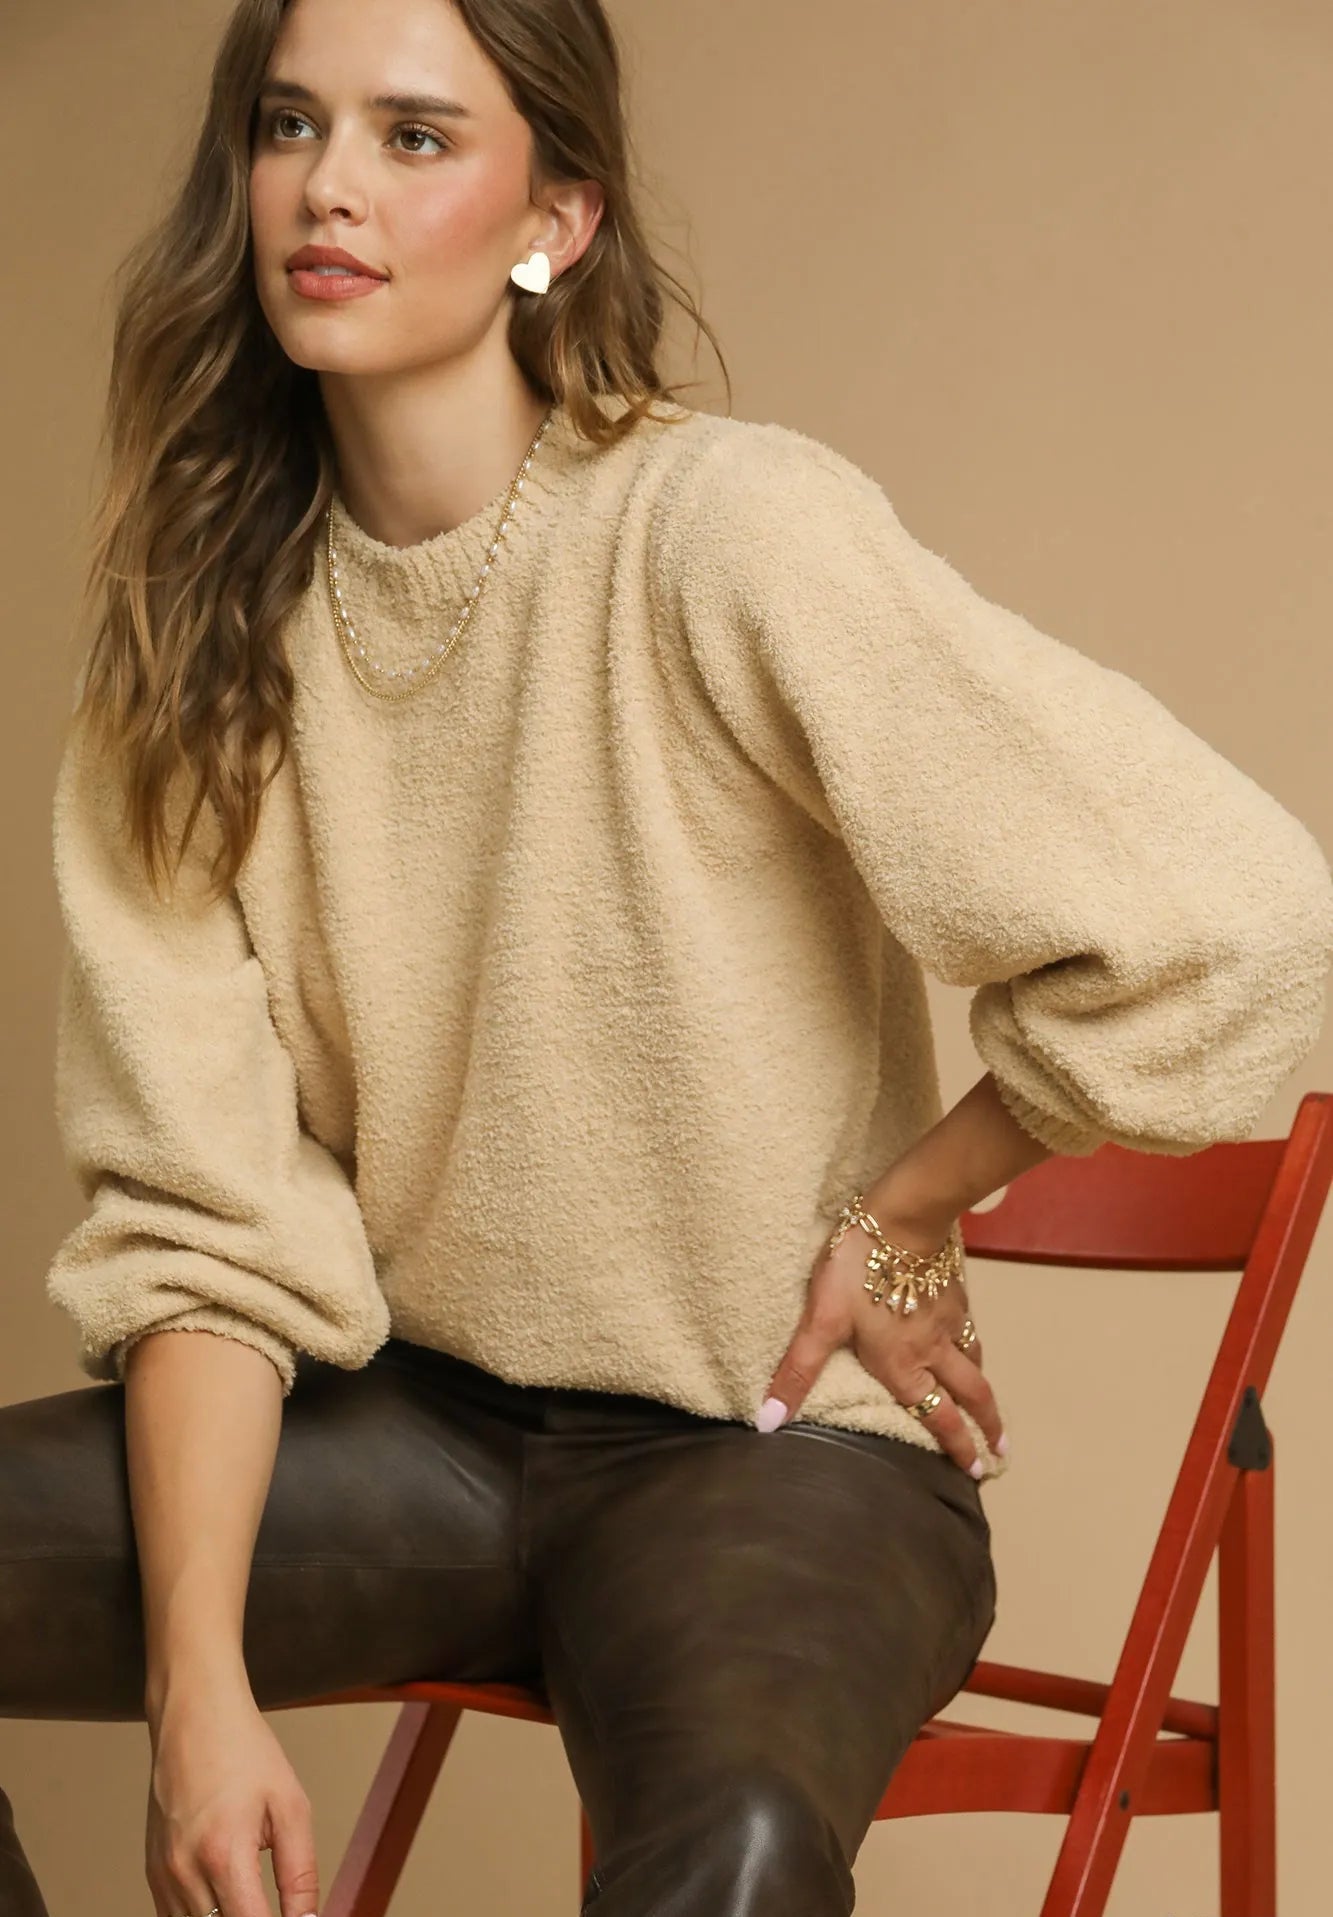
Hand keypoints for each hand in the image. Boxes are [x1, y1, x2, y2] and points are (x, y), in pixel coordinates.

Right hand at [145, 1679, 319, 1916]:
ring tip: (253, 1899)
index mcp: (224, 1856)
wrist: (194, 1716)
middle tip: (274, 1904)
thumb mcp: (290, 1806)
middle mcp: (185, 1874)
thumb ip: (300, 1873)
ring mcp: (163, 1876)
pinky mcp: (153, 1873)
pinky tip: (226, 1901)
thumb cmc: (244, 1753)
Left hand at [758, 1199, 1005, 1476]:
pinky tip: (969, 1339)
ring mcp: (949, 1319)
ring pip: (974, 1361)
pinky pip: (970, 1329)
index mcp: (903, 1364)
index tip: (975, 1470)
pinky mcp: (954, 1291)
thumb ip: (797, 1370)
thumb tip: (769, 1421)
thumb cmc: (857, 1270)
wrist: (901, 1218)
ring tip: (988, 1404)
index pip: (937, 1415)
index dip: (956, 1445)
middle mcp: (933, 1349)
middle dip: (987, 1426)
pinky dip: (975, 1347)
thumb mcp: (820, 1321)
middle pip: (972, 1394)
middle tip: (1001, 1452)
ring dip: (983, 1388)